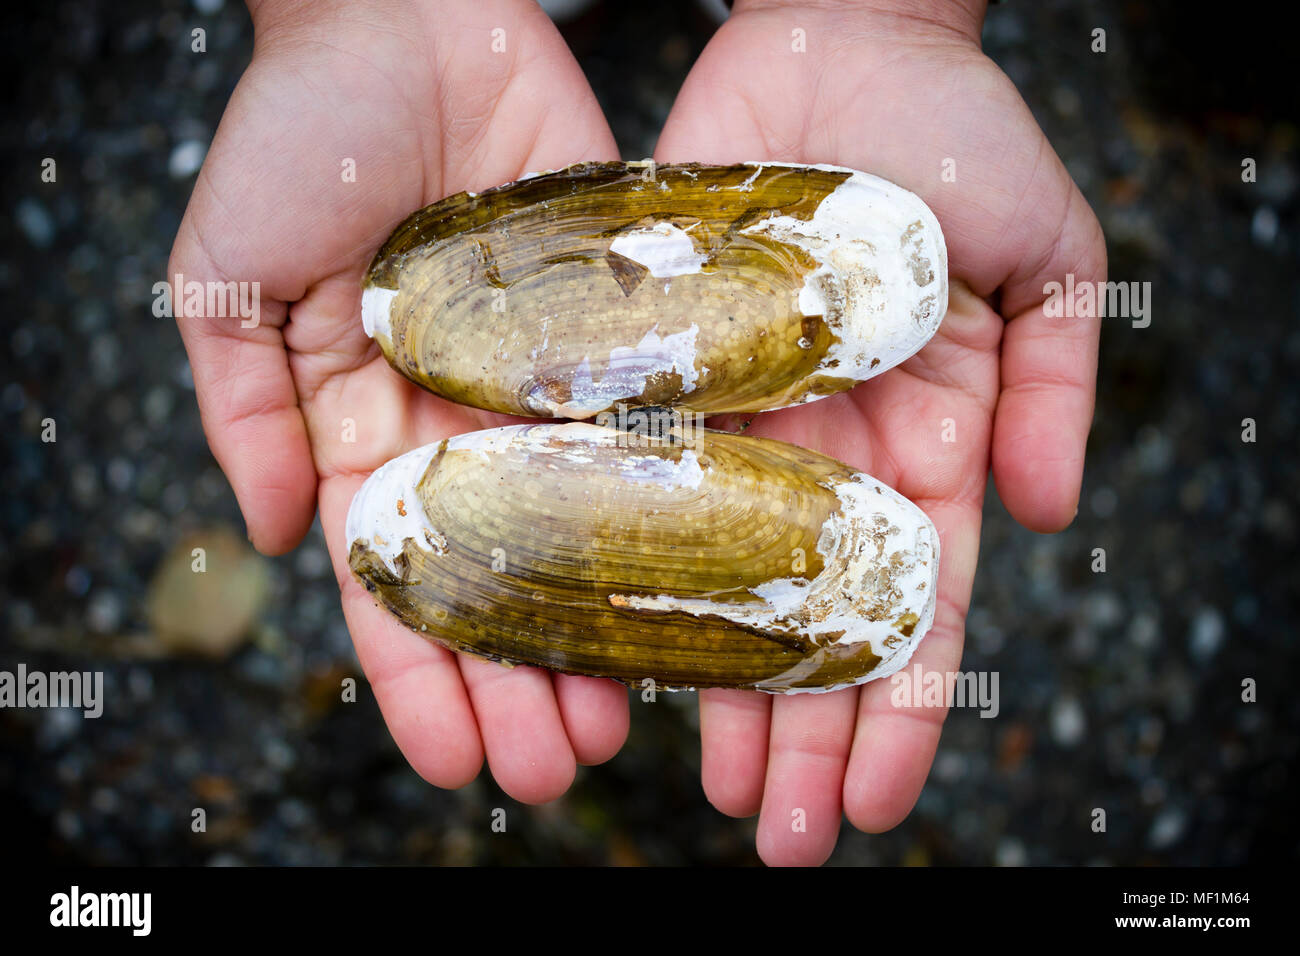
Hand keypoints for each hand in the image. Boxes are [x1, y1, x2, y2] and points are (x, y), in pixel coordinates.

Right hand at [169, 0, 629, 803]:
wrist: (407, 13)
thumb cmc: (301, 134)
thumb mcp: (231, 275)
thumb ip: (241, 407)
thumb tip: (278, 542)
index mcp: (367, 424)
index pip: (396, 576)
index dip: (417, 675)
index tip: (450, 761)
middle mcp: (466, 421)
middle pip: (501, 576)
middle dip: (520, 679)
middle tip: (556, 769)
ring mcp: (549, 382)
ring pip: (586, 529)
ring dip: (602, 627)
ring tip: (627, 724)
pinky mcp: (622, 327)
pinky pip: (652, 429)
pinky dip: (674, 511)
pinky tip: (699, 589)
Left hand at [655, 0, 1104, 863]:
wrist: (839, 39)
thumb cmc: (955, 132)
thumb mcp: (1045, 251)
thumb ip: (1054, 382)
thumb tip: (1048, 517)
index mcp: (923, 442)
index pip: (912, 603)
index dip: (900, 709)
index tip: (872, 804)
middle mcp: (822, 453)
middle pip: (804, 619)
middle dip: (796, 732)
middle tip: (771, 834)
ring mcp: (735, 420)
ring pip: (711, 578)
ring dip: (706, 686)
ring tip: (692, 786)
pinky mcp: (654, 372)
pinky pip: (628, 482)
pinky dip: (615, 565)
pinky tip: (600, 650)